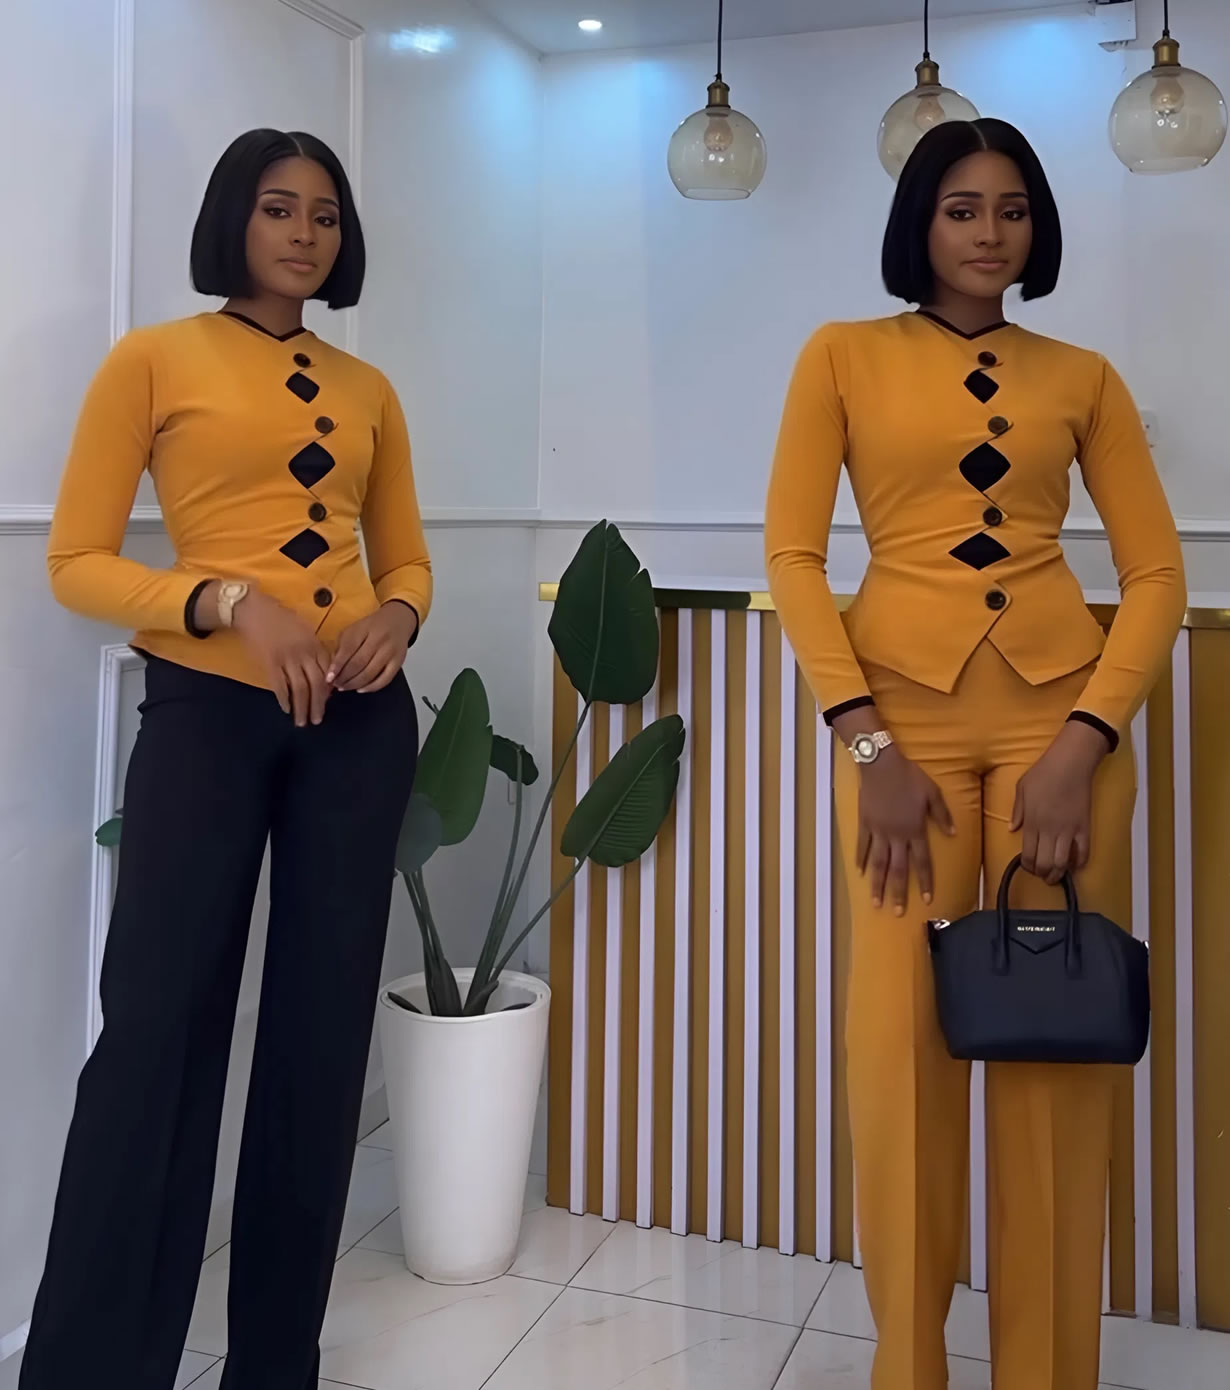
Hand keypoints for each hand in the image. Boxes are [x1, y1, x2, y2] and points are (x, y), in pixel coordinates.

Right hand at [226, 587, 330, 726]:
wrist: (254, 610)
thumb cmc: (281, 619)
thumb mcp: (305, 630)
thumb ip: (315, 649)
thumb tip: (322, 672)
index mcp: (314, 644)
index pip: (327, 672)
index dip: (328, 690)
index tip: (327, 702)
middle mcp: (304, 653)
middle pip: (317, 684)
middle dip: (318, 705)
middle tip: (317, 720)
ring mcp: (287, 658)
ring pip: (300, 688)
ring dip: (302, 707)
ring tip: (302, 721)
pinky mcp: (270, 662)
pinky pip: (279, 685)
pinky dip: (284, 699)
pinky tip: (286, 709)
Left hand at [328, 602, 417, 693]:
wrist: (398, 620)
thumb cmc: (371, 627)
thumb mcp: (354, 629)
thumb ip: (342, 646)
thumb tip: (333, 668)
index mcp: (364, 628)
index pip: (348, 649)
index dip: (337, 665)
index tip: (328, 678)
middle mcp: (379, 639)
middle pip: (358, 664)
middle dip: (344, 677)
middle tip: (335, 684)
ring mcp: (390, 652)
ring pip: (370, 674)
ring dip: (354, 684)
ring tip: (344, 687)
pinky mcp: (398, 662)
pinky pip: (384, 680)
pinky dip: (371, 687)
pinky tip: (360, 689)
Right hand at [855, 746, 955, 914]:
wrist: (881, 764)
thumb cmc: (909, 776)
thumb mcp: (932, 793)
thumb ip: (942, 816)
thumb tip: (953, 835)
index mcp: (915, 829)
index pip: (922, 861)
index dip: (926, 881)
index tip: (928, 900)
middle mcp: (896, 835)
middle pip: (898, 869)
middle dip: (898, 892)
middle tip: (896, 913)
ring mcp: (878, 831)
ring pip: (878, 863)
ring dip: (877, 884)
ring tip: (875, 902)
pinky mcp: (865, 823)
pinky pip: (862, 845)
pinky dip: (860, 859)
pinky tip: (859, 873)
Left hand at [1010, 721, 1109, 884]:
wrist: (1071, 762)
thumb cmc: (1043, 773)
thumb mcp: (1021, 789)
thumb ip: (1017, 811)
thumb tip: (1012, 829)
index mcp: (1032, 822)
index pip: (1028, 854)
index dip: (1027, 866)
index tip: (1027, 867)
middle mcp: (1049, 830)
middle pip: (1045, 863)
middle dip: (1041, 874)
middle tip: (1041, 875)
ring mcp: (1069, 830)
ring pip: (1063, 862)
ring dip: (1058, 874)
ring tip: (1055, 877)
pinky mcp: (1085, 827)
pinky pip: (1084, 852)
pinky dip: (1079, 863)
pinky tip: (1074, 866)